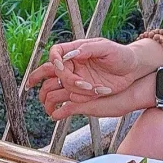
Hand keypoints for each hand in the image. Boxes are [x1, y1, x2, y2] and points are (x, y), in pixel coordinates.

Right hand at [28, 38, 144, 119]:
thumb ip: (89, 49)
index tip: (61, 68)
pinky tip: (56, 114)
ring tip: (47, 105)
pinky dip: (61, 107)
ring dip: (51, 95)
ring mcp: (77, 79)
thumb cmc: (121, 55)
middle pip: (50, 70)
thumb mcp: (107, 48)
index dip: (55, 61)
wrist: (133, 70)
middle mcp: (74, 65)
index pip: (56, 53)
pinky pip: (68, 100)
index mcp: (77, 51)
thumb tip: (73, 54)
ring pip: (56, 87)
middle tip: (29, 84)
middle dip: (38, 77)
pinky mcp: (84, 92)